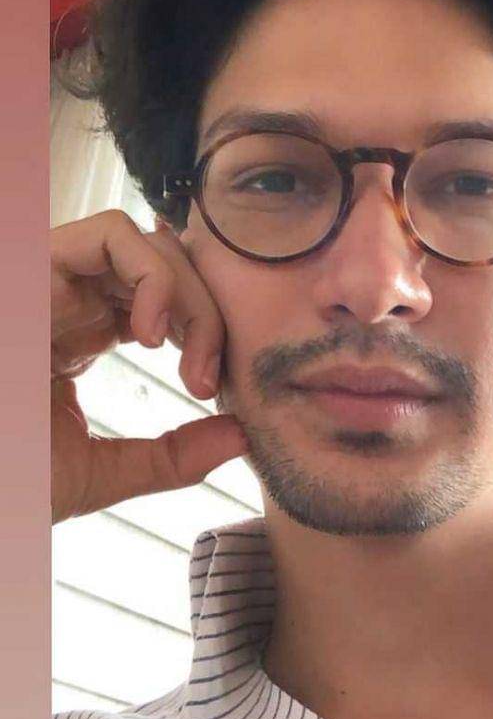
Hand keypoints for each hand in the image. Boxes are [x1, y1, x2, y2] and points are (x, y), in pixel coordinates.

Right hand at [51, 209, 247, 523]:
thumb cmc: (4, 484)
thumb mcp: (96, 473)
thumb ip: (171, 457)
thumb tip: (242, 437)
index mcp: (79, 333)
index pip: (163, 298)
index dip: (204, 330)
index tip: (212, 388)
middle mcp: (67, 297)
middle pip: (165, 265)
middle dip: (206, 311)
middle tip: (208, 376)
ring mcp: (46, 278)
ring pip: (147, 243)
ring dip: (187, 293)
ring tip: (186, 356)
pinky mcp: (31, 267)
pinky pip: (110, 233)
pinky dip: (154, 272)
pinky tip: (156, 333)